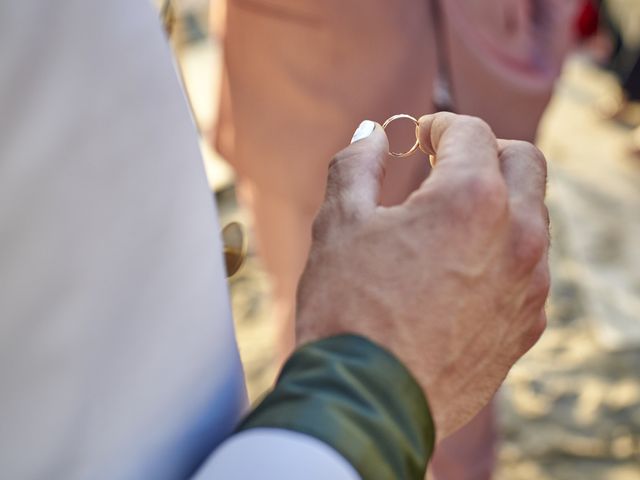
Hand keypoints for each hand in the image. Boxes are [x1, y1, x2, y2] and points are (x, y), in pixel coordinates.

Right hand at [295, 113, 549, 437]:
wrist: (368, 400)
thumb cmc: (348, 307)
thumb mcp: (340, 223)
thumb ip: (356, 164)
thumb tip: (370, 134)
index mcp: (471, 197)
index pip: (470, 132)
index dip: (441, 125)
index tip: (423, 135)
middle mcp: (518, 235)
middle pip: (523, 162)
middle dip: (487, 151)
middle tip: (449, 162)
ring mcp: (529, 285)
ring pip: (533, 216)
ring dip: (499, 201)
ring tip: (452, 218)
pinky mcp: (527, 325)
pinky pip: (529, 268)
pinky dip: (504, 250)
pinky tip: (463, 269)